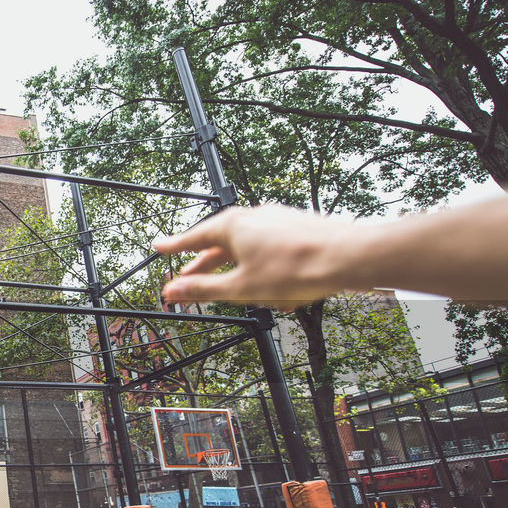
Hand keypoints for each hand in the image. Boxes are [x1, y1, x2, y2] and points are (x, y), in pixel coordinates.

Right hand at [152, 205, 361, 311]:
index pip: (194, 238)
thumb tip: (174, 291)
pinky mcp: (296, 228)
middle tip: (185, 279)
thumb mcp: (242, 287)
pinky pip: (267, 245)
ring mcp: (276, 220)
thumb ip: (204, 289)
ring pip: (245, 245)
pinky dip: (257, 261)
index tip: (158, 247)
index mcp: (233, 226)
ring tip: (226, 283)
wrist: (349, 257)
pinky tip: (265, 277)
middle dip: (202, 265)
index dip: (174, 247)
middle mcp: (253, 217)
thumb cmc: (297, 269)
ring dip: (231, 265)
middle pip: (218, 243)